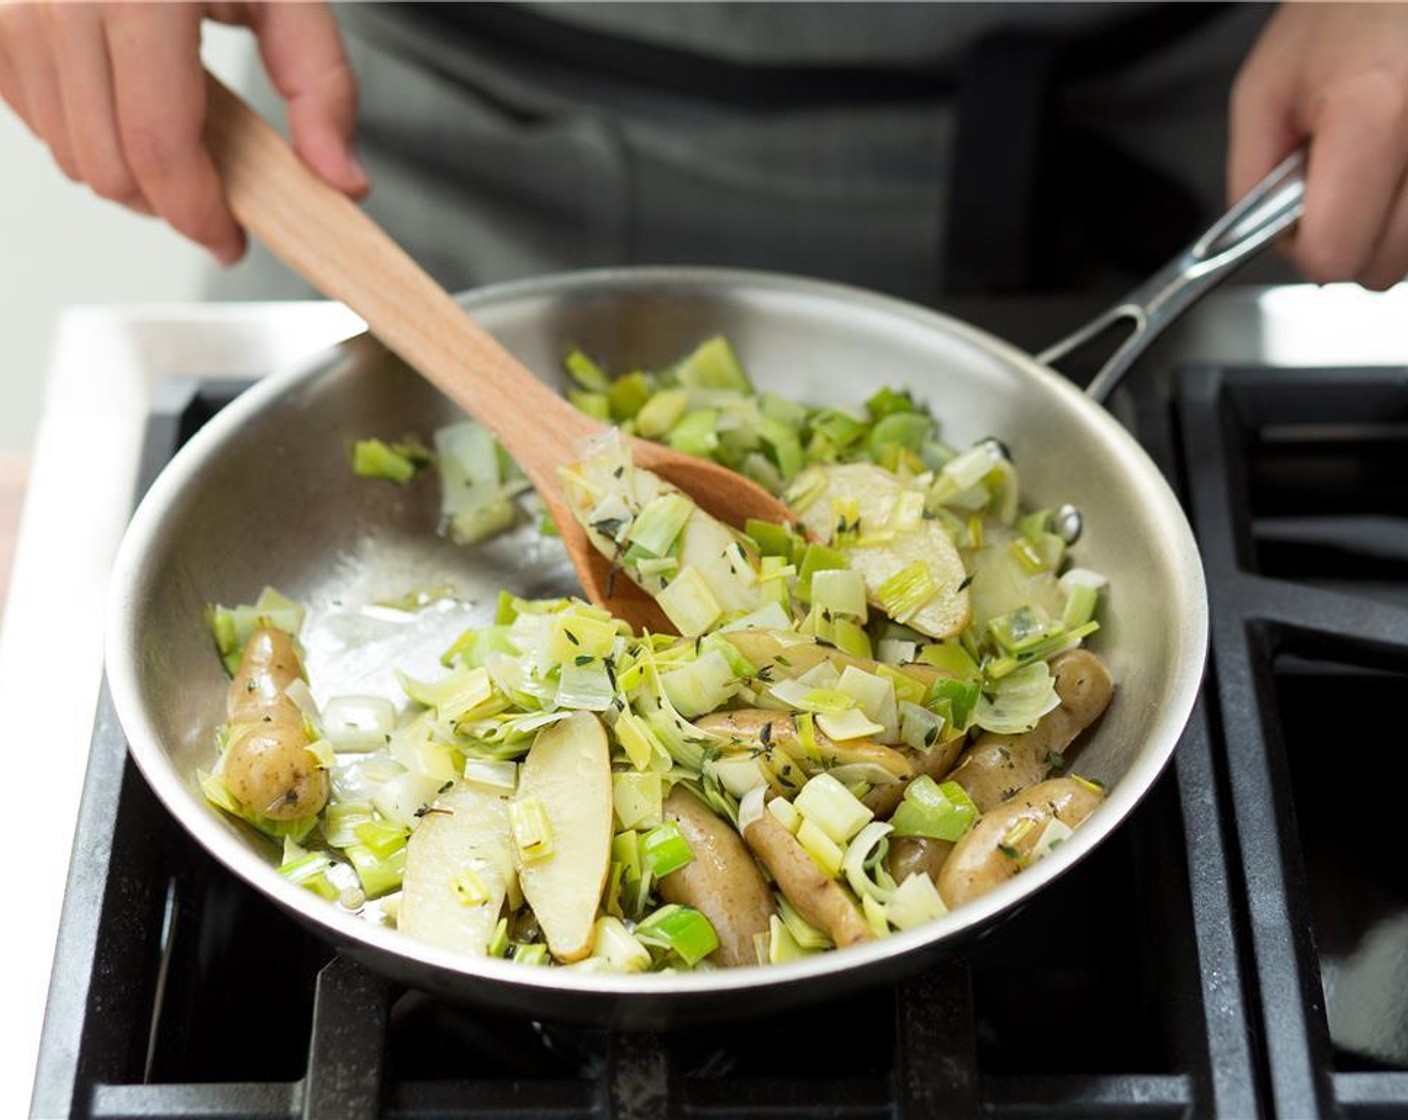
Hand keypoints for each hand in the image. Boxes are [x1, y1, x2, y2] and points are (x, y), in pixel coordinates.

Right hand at [0, 1, 366, 264]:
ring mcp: (11, 10)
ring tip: (175, 139)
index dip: (199, 214)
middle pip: (109, 168)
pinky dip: (84, 135)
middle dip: (169, 203)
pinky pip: (33, 120)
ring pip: (68, 155)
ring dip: (129, 174)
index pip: (159, 148)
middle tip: (215, 191)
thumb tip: (340, 182)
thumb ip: (322, 88)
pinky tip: (125, 105)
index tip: (230, 239)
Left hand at [1230, 3, 1407, 290]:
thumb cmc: (1345, 15)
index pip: (1334, 253)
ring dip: (1387, 231)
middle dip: (1348, 242)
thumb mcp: (1266, 88)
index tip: (1298, 219)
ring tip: (1373, 169)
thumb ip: (1251, 176)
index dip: (1304, 247)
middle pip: (1382, 267)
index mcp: (1375, 107)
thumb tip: (1264, 241)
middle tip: (1337, 187)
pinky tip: (1397, 175)